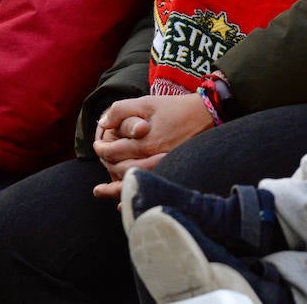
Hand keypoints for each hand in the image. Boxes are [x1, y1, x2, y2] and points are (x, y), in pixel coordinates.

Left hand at [91, 93, 213, 199]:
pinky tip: (123, 203)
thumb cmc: (177, 107)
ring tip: (101, 190)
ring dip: (115, 188)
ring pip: (134, 183)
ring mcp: (165, 168)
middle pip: (121, 170)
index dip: (102, 150)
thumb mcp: (147, 102)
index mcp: (146, 143)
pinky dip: (135, 196)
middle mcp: (155, 159)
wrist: (209, 114)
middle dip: (107, 165)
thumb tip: (103, 123)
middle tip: (101, 159)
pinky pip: (150, 189)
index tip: (97, 146)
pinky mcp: (173, 172)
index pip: (114, 153)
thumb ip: (122, 110)